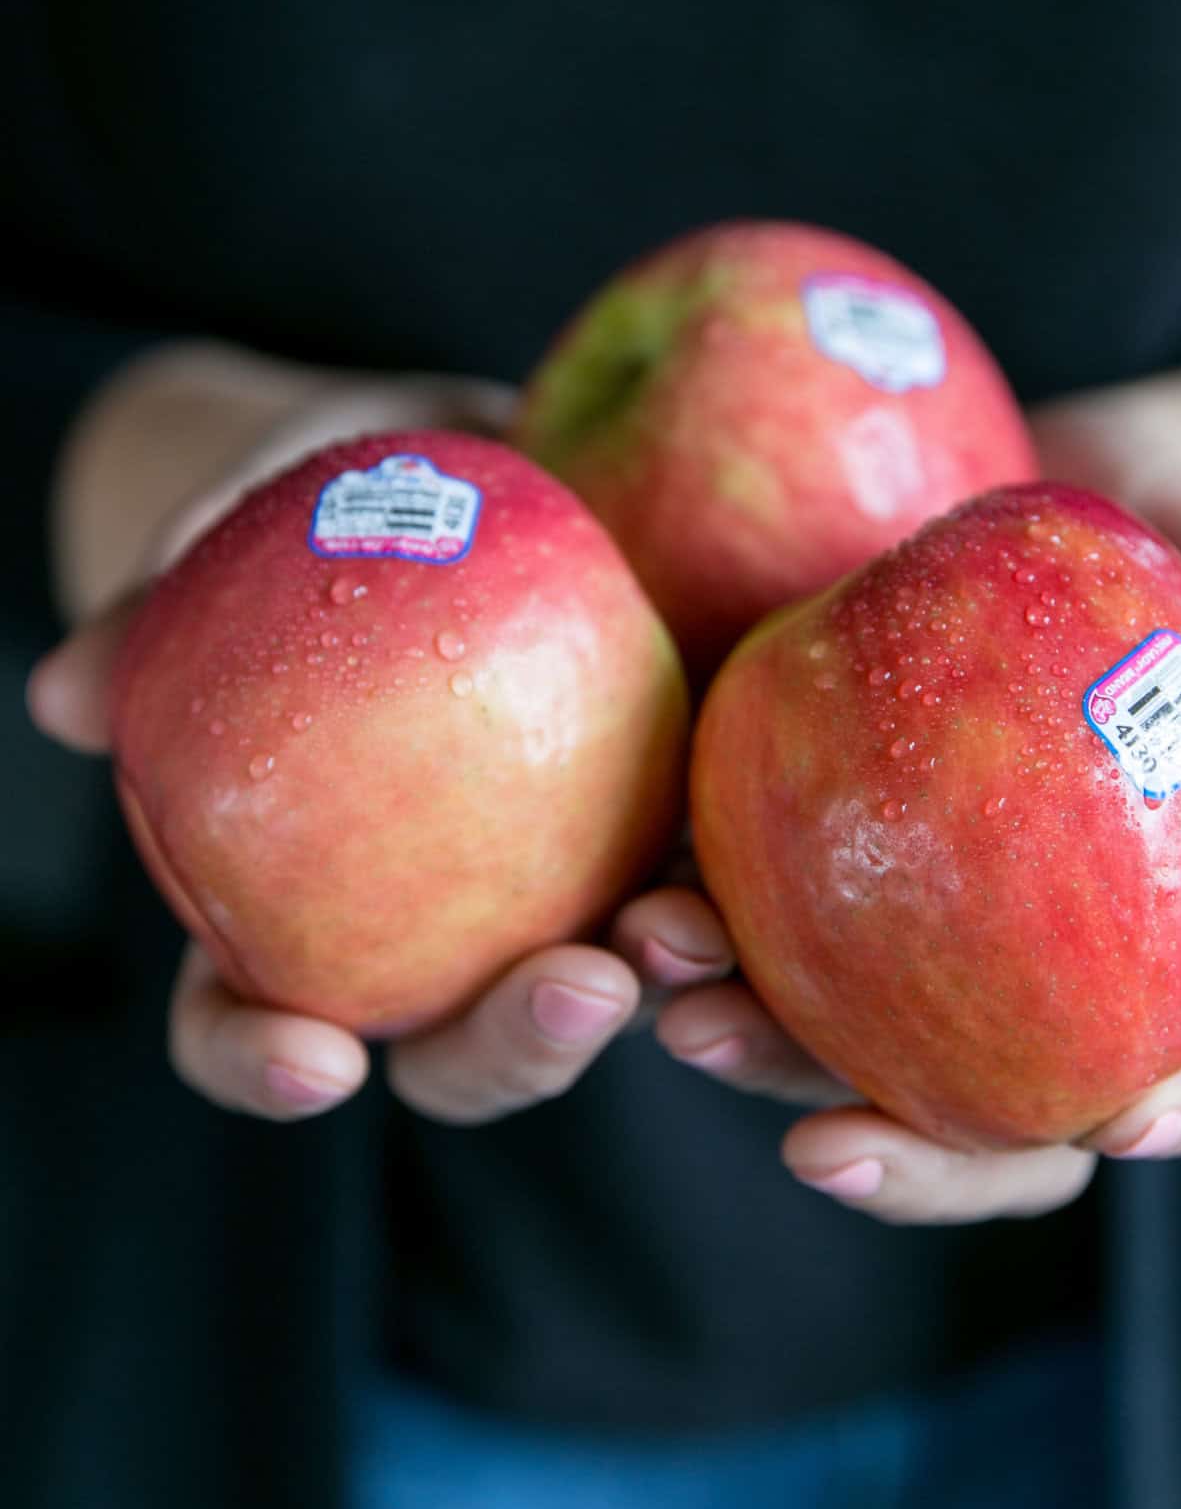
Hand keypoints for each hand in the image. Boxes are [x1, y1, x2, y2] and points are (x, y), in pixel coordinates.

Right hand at [28, 359, 746, 1124]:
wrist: (480, 446)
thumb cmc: (328, 490)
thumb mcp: (250, 511)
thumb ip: (165, 601)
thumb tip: (63, 699)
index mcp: (300, 891)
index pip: (251, 1014)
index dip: (266, 1059)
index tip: (319, 1062)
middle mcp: (440, 919)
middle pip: (459, 1046)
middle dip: (513, 1051)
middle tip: (576, 993)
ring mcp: (567, 879)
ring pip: (609, 987)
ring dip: (659, 990)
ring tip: (688, 932)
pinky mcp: (677, 813)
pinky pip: (714, 862)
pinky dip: (743, 875)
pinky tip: (780, 830)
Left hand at [650, 387, 1180, 1221]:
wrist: (1002, 482)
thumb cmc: (1140, 511)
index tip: (1128, 1115)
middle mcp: (1059, 965)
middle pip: (1012, 1117)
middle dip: (914, 1153)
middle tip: (825, 1142)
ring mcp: (933, 935)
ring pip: (858, 1050)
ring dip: (765, 1056)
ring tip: (681, 1018)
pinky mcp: (819, 869)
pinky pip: (760, 928)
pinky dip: (699, 939)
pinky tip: (636, 920)